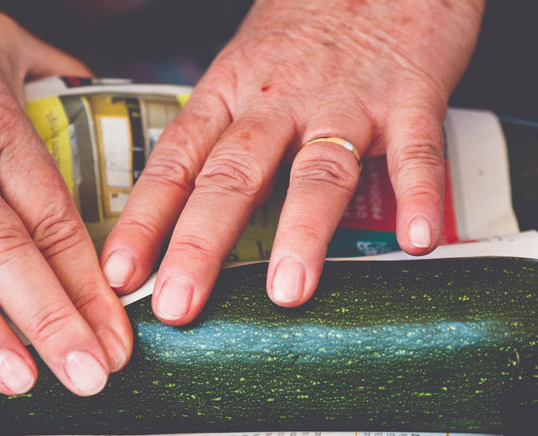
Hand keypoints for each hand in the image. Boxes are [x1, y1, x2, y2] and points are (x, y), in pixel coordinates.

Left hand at [99, 0, 484, 323]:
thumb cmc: (313, 21)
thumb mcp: (248, 65)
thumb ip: (224, 136)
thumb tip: (182, 219)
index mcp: (231, 93)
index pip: (175, 162)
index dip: (145, 220)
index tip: (119, 274)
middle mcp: (279, 100)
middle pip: (231, 176)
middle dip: (200, 244)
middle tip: (177, 305)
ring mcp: (346, 100)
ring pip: (316, 170)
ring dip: (300, 232)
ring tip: (287, 291)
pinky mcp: (411, 95)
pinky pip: (415, 151)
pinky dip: (418, 196)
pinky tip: (416, 238)